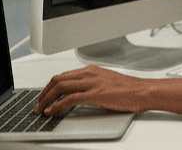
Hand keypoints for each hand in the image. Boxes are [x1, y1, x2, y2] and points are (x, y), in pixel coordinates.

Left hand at [34, 65, 149, 115]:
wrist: (143, 91)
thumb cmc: (130, 89)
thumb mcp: (107, 83)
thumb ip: (92, 86)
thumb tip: (80, 96)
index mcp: (92, 70)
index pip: (64, 75)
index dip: (50, 86)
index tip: (45, 95)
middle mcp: (89, 73)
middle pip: (58, 79)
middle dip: (44, 92)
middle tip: (38, 102)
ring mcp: (91, 83)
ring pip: (60, 87)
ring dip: (46, 98)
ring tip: (40, 108)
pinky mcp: (94, 94)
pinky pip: (69, 99)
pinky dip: (56, 105)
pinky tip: (51, 111)